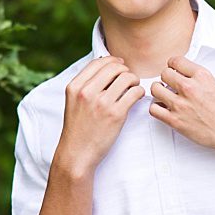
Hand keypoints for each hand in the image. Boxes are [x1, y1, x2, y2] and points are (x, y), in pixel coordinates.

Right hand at [56, 56, 143, 170]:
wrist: (77, 153)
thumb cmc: (78, 128)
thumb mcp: (73, 102)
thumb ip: (85, 85)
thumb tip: (105, 66)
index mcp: (75, 86)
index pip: (98, 62)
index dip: (113, 60)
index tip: (121, 65)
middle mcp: (86, 92)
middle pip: (114, 67)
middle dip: (125, 70)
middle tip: (129, 79)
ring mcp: (101, 103)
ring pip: (127, 77)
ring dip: (135, 81)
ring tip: (134, 88)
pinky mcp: (115, 114)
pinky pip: (135, 92)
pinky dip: (140, 92)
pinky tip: (137, 97)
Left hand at [150, 55, 214, 158]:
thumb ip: (202, 80)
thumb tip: (191, 78)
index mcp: (202, 77)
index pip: (176, 61)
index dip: (173, 65)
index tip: (173, 69)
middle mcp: (189, 88)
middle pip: (164, 73)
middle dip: (167, 78)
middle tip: (170, 84)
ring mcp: (180, 104)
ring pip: (155, 89)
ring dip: (159, 91)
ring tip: (165, 95)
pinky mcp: (175, 120)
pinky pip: (154, 109)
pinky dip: (157, 107)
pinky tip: (164, 108)